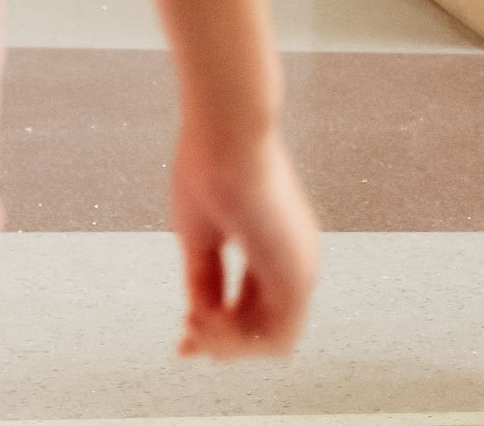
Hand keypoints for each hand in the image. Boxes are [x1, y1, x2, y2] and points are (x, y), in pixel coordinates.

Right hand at [172, 113, 320, 356]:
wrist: (223, 139)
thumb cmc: (209, 172)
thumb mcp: (201, 239)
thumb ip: (205, 280)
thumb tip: (200, 317)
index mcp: (273, 249)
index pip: (252, 308)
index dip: (217, 331)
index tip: (183, 342)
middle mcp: (294, 261)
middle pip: (261, 329)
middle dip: (219, 343)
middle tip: (185, 335)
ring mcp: (300, 268)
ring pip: (271, 342)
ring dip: (226, 344)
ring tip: (195, 320)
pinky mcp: (297, 273)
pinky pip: (276, 338)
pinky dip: (237, 342)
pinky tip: (207, 319)